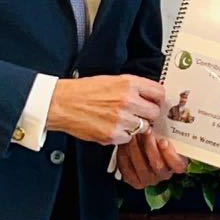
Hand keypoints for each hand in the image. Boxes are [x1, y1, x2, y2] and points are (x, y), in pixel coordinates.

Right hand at [48, 74, 163, 144]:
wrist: (61, 103)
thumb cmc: (83, 91)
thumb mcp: (111, 80)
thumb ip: (132, 87)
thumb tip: (149, 96)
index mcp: (128, 83)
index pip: (158, 92)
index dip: (157, 99)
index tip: (154, 102)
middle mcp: (127, 101)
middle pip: (154, 112)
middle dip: (148, 114)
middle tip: (139, 114)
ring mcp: (121, 119)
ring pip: (143, 127)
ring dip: (136, 126)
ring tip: (122, 120)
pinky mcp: (113, 135)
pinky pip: (128, 138)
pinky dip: (122, 135)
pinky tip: (111, 127)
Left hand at [115, 130, 187, 188]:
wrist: (140, 145)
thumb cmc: (156, 137)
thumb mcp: (164, 132)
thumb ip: (166, 129)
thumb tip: (163, 111)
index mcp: (175, 164)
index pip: (178, 165)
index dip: (171, 154)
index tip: (163, 141)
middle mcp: (163, 174)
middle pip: (158, 166)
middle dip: (151, 148)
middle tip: (146, 132)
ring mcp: (149, 179)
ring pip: (142, 167)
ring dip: (136, 149)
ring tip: (133, 135)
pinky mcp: (134, 179)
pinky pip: (128, 169)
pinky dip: (125, 155)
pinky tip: (124, 144)